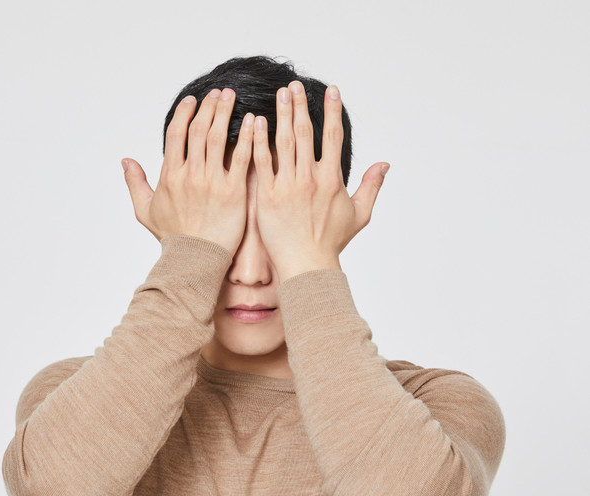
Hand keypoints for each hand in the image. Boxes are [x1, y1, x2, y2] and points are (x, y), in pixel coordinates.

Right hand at [121, 88, 254, 256]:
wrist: (196, 260)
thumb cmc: (173, 238)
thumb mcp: (146, 212)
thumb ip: (135, 184)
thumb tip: (125, 161)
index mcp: (170, 176)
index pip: (176, 134)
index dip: (185, 113)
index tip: (193, 101)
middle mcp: (190, 175)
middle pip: (199, 130)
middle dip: (209, 107)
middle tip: (219, 93)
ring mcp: (212, 182)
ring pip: (218, 138)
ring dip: (225, 113)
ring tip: (233, 98)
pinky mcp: (233, 192)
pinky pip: (241, 158)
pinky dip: (247, 137)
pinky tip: (254, 122)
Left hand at [252, 80, 389, 281]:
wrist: (306, 265)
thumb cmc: (331, 243)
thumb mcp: (359, 215)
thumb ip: (371, 187)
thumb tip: (384, 164)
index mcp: (332, 180)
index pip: (333, 136)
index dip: (332, 110)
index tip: (330, 91)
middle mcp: (310, 178)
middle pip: (305, 132)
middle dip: (300, 105)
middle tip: (294, 85)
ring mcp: (288, 186)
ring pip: (284, 142)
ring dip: (281, 115)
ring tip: (278, 95)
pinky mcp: (268, 196)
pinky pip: (262, 162)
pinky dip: (259, 141)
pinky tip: (255, 123)